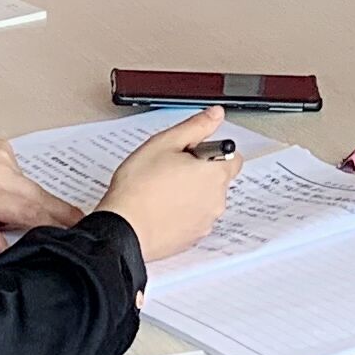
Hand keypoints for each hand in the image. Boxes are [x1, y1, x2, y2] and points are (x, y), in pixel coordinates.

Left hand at [0, 128, 84, 255]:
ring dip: (33, 203)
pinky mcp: (2, 148)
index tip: (73, 232)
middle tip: (74, 227)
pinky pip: (21, 175)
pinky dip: (19, 189)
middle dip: (59, 214)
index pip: (30, 212)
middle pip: (40, 197)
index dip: (55, 224)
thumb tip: (5, 246)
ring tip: (9, 218)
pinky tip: (1, 196)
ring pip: (32, 186)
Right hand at [96, 107, 239, 266]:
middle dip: (200, 172)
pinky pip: (193, 220)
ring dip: (191, 193)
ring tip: (161, 191)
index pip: (233, 157)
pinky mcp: (192, 239)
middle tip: (170, 170)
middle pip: (218, 179)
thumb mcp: (165, 143)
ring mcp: (205, 223)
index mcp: (215, 174)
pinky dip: (182, 213)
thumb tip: (216, 115)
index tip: (191, 153)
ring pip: (205, 200)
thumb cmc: (138, 188)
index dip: (211, 151)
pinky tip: (159, 209)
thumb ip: (196, 126)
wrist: (122, 230)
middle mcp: (216, 200)